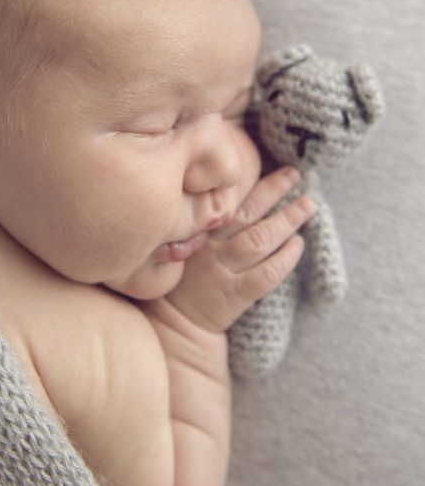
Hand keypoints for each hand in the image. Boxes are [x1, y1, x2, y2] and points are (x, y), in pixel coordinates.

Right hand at [167, 167, 312, 332]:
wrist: (177, 320)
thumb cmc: (187, 273)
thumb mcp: (187, 238)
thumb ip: (207, 217)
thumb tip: (243, 189)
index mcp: (196, 227)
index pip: (226, 197)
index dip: (251, 180)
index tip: (272, 164)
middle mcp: (209, 245)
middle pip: (247, 212)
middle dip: (274, 190)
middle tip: (296, 174)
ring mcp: (222, 269)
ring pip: (260, 239)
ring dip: (287, 220)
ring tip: (307, 205)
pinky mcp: (235, 294)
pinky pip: (267, 273)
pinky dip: (285, 257)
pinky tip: (298, 244)